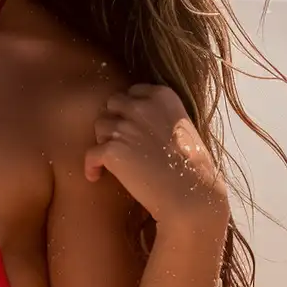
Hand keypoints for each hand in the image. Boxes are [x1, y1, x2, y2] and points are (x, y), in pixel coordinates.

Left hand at [83, 83, 229, 225]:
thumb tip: (142, 123)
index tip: (132, 125)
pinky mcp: (112, 150)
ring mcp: (125, 126)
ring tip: (114, 160)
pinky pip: (91, 153)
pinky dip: (92, 166)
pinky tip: (95, 175)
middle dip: (116, 121)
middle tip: (122, 143)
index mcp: (163, 96)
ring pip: (100, 126)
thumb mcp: (185, 129)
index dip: (130, 110)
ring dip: (105, 141)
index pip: (133, 92)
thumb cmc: (194, 169)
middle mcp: (142, 106)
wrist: (192, 195)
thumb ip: (162, 117)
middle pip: (113, 105)